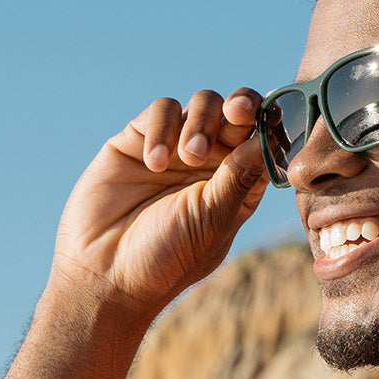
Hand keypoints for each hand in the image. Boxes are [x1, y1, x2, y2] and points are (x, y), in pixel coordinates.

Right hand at [50, 89, 268, 317]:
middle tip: (239, 113)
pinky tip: (155, 164)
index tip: (273, 117)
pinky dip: (163, 129)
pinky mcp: (138, 140)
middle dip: (242, 106)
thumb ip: (240, 177)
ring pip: (203, 104)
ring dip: (202, 122)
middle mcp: (211, 162)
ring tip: (189, 156)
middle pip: (237, 112)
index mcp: (238, 183)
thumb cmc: (168, 257)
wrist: (105, 273)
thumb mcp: (213, 219)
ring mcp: (175, 148)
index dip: (272, 122)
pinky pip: (161, 112)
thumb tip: (269, 137)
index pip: (264, 140)